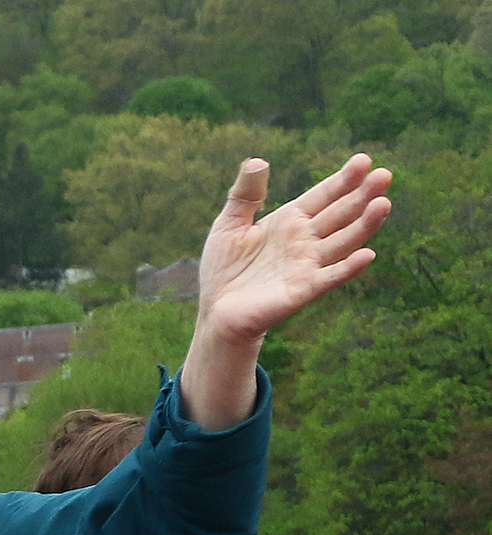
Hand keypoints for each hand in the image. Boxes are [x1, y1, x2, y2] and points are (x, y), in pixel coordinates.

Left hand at [182, 154, 392, 427]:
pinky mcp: (302, 290)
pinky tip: (366, 255)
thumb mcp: (229, 224)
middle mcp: (306, 239)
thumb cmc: (224, 267)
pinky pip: (330, 277)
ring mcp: (307, 264)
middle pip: (341, 214)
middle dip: (363, 195)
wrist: (216, 309)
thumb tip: (257, 161)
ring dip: (364, 225)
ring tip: (383, 204)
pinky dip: (347, 268)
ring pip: (343, 241)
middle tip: (384, 175)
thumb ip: (244, 195)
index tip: (363, 160)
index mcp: (292, 220)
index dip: (343, 179)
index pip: (324, 195)